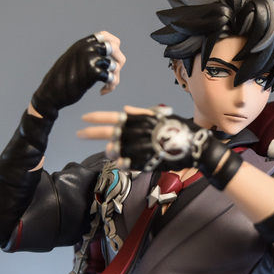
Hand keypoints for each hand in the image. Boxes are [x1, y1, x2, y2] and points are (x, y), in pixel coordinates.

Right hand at [31, 31, 125, 118]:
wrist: (51, 93)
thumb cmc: (63, 80)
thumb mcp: (74, 61)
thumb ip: (88, 55)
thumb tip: (111, 56)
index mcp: (81, 44)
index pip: (104, 35)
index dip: (114, 44)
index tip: (114, 56)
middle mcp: (86, 48)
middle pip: (115, 48)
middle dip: (119, 61)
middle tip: (114, 73)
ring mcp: (89, 58)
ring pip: (115, 64)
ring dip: (115, 78)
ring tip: (108, 85)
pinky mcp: (92, 72)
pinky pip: (111, 76)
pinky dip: (110, 85)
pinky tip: (103, 91)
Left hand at [78, 106, 241, 188]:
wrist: (194, 147)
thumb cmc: (179, 129)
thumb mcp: (161, 116)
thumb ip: (141, 113)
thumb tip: (124, 110)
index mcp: (138, 120)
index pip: (112, 117)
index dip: (96, 117)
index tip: (83, 118)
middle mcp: (135, 133)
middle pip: (107, 132)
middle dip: (90, 133)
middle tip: (79, 133)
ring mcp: (137, 148)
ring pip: (113, 149)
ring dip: (110, 150)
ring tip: (111, 150)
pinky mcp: (142, 162)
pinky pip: (124, 163)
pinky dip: (121, 162)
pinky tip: (122, 161)